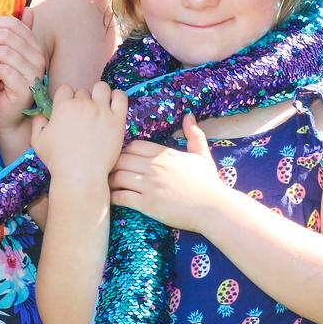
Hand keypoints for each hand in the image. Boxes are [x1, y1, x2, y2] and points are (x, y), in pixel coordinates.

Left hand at [0, 9, 46, 141]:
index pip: (13, 24)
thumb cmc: (2, 86)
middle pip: (7, 36)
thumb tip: (2, 14)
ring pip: (5, 52)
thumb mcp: (2, 59)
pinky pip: (4, 71)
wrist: (8, 118)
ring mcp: (34, 73)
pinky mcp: (26, 88)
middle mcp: (38, 57)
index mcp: (34, 45)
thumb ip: (3, 38)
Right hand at [31, 82, 126, 186]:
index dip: (65, 99)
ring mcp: (102, 111)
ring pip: (102, 87)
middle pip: (83, 91)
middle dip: (81, 101)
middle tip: (83, 117)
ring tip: (98, 107)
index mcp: (63, 106)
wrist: (80, 175)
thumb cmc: (58, 161)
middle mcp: (83, 104)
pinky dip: (117, 96)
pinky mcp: (117, 120)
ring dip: (98, 94)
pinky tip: (113, 105)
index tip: (68, 110)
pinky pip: (120, 97)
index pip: (65, 89)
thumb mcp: (37, 141)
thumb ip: (37, 123)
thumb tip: (41, 112)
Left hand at [109, 114, 225, 231]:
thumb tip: (188, 116)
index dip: (125, 151)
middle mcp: (154, 167)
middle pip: (121, 159)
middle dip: (114, 165)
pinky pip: (121, 197)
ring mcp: (149, 185)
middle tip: (110, 172)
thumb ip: (194, 135)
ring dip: (110, 181)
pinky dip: (113, 197)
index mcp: (165, 154)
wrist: (214, 208)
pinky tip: (112, 199)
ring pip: (117, 176)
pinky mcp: (147, 204)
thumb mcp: (202, 155)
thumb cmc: (209, 183)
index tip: (125, 160)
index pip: (133, 146)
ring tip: (108, 186)